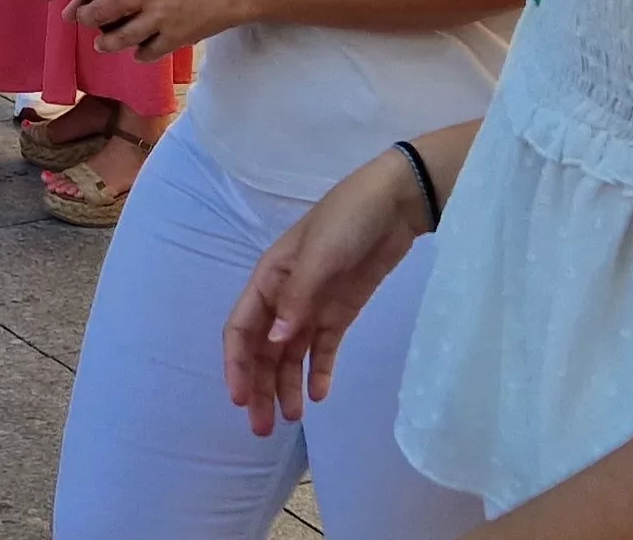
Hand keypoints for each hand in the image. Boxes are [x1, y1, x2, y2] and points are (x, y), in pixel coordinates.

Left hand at [61, 0, 251, 58]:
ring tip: (100, 43)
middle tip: (81, 17)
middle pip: (102, 11)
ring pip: (120, 38)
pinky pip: (149, 52)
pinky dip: (140, 54)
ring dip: (105, 42)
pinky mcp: (175, 38)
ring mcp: (159, 20)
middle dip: (85, 16)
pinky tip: (137, 51)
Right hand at [224, 150, 429, 435]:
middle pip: (263, 350)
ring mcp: (313, 306)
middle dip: (260, 388)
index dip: (237, 365)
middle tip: (264, 428)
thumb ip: (297, 300)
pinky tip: (320, 394)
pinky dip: (319, 371)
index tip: (240, 400)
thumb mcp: (319, 256)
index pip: (242, 328)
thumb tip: (275, 342)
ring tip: (294, 419)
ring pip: (290, 355)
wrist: (395, 202)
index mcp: (269, 279)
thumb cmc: (348, 219)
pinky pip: (323, 348)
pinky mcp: (341, 312)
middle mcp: (285, 297)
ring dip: (287, 386)